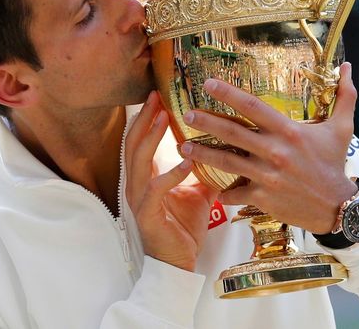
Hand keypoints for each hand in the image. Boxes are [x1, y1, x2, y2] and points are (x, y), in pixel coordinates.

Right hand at [125, 91, 218, 271]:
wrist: (178, 262)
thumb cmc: (184, 226)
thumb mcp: (197, 191)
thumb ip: (203, 169)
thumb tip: (225, 148)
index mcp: (145, 176)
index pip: (139, 140)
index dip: (145, 117)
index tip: (157, 95)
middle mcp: (137, 184)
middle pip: (133, 143)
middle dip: (144, 118)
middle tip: (156, 96)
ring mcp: (139, 198)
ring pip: (139, 160)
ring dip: (152, 137)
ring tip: (164, 117)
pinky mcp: (148, 214)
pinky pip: (157, 189)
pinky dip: (171, 173)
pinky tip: (187, 161)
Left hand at [180, 62, 358, 234]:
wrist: (338, 207)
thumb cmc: (335, 164)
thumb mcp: (343, 128)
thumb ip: (345, 96)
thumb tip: (349, 67)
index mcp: (288, 131)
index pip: (253, 106)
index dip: (228, 94)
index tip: (207, 84)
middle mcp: (274, 151)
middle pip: (232, 132)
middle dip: (206, 122)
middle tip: (186, 114)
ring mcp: (267, 175)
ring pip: (227, 162)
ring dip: (202, 155)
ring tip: (183, 148)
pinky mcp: (263, 197)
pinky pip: (235, 193)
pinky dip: (223, 193)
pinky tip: (211, 189)